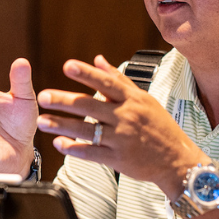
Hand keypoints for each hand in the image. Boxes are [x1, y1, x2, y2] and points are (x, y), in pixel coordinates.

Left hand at [35, 55, 205, 195]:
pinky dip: (75, 149)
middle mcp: (126, 117)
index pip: (106, 83)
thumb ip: (119, 80)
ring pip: (86, 130)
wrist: (177, 159)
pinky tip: (59, 144)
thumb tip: (98, 60)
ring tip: (42, 121)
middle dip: (64, 101)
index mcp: (133, 100)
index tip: (68, 66)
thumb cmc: (160, 127)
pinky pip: (92, 153)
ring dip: (62, 125)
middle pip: (90, 106)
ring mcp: (122, 138)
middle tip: (43, 96)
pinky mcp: (119, 159)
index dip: (87, 74)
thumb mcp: (144, 99)